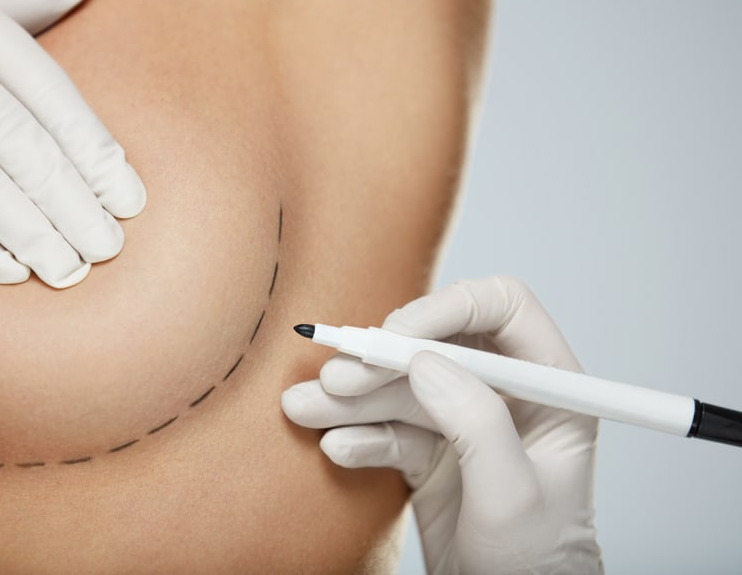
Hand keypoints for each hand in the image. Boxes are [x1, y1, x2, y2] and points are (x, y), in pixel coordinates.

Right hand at [282, 276, 602, 573]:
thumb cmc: (537, 565)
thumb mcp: (512, 496)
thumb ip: (475, 422)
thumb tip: (425, 362)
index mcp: (551, 386)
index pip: (500, 309)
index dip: (446, 308)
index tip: (395, 335)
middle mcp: (507, 393)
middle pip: (437, 344)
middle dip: (381, 361)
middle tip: (335, 378)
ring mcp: (465, 420)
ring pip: (402, 387)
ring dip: (353, 398)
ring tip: (304, 409)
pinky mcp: (432, 450)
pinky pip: (389, 428)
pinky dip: (360, 436)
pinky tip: (337, 448)